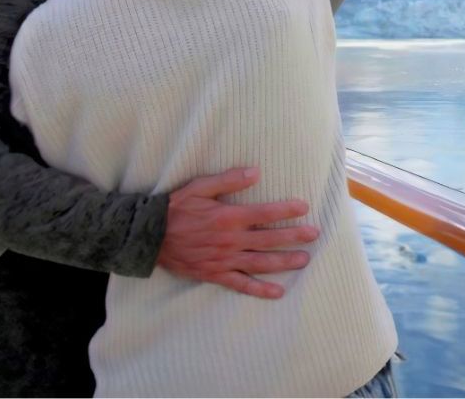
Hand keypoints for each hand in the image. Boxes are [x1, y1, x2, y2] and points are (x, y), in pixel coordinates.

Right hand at [156, 166, 319, 297]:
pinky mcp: (215, 274)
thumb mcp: (199, 187)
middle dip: (294, 237)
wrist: (149, 236)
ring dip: (284, 262)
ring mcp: (224, 260)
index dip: (286, 210)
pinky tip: (277, 292)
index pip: (265, 213)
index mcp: (228, 217)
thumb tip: (255, 172)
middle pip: (269, 239)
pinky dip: (260, 290)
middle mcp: (230, 240)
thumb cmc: (175, 208)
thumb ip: (228, 180)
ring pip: (260, 263)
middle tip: (315, 235)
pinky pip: (241, 284)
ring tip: (304, 260)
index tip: (305, 208)